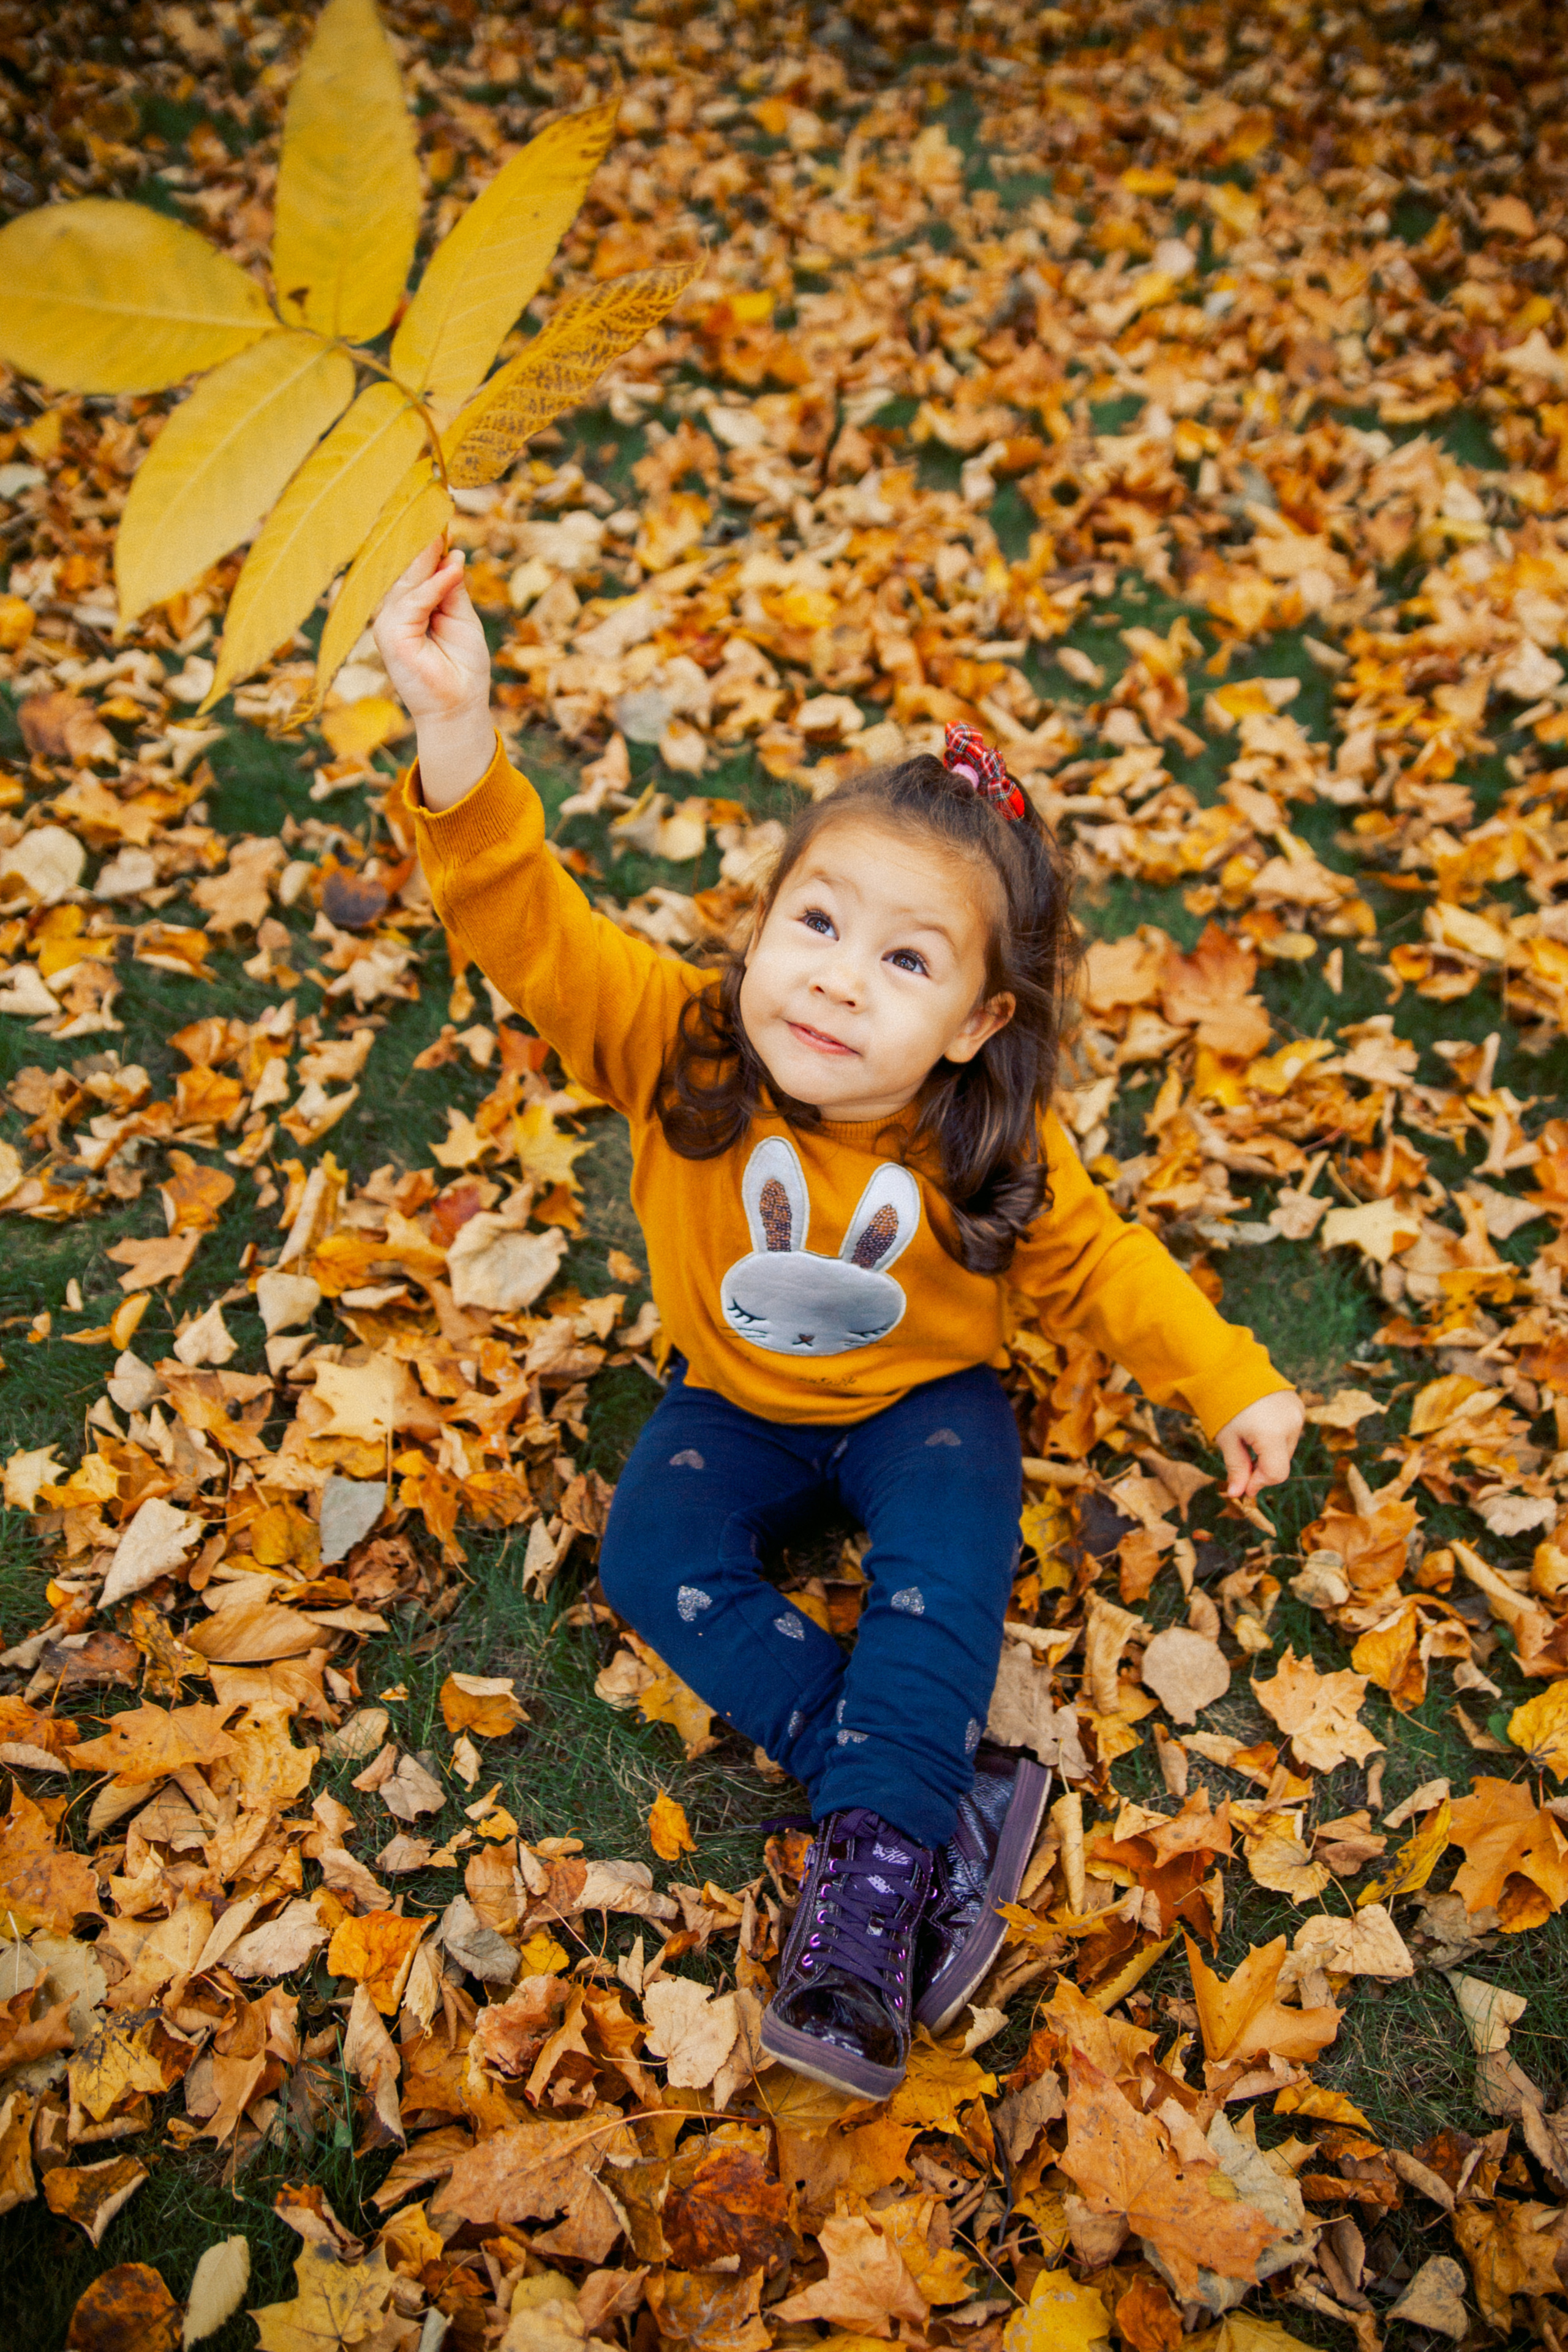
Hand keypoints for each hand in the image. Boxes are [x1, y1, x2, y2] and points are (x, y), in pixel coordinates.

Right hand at [372, 532, 494, 807]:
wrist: (461, 706)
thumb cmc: (463, 666)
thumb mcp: (462, 618)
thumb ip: (451, 588)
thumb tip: (451, 552)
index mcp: (410, 606)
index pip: (414, 567)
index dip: (424, 540)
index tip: (437, 507)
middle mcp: (394, 612)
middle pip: (406, 568)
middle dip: (421, 537)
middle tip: (437, 502)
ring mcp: (390, 624)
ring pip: (407, 582)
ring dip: (428, 557)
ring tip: (445, 530)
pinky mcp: (391, 638)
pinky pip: (412, 604)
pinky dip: (433, 587)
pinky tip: (451, 570)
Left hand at [1215, 1389, 1304, 1501]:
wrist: (1232, 1369)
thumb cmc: (1225, 1405)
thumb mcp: (1227, 1439)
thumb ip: (1236, 1468)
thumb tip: (1238, 1495)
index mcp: (1272, 1433)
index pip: (1276, 1473)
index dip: (1260, 1483)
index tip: (1245, 1486)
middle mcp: (1291, 1424)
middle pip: (1281, 1462)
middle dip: (1262, 1468)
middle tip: (1243, 1463)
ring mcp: (1298, 1414)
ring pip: (1286, 1449)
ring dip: (1270, 1453)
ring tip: (1249, 1440)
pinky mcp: (1298, 1407)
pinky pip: (1290, 1432)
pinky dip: (1276, 1437)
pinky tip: (1259, 1428)